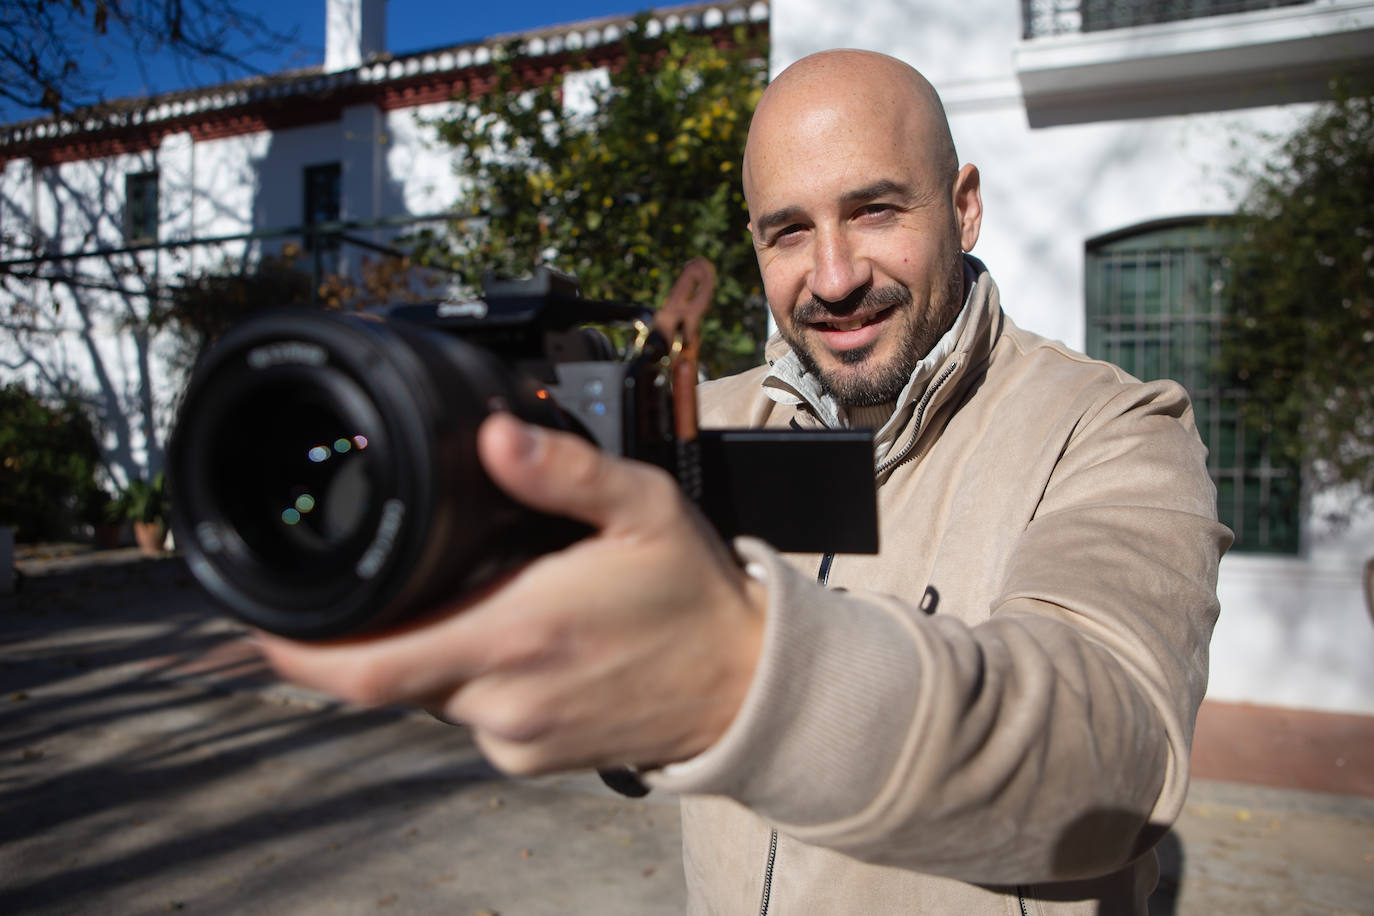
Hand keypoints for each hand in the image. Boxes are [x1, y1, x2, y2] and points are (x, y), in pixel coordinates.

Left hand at [257, 412, 767, 775]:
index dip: (299, 653)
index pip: (371, 666)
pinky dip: (472, 674)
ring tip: (492, 597)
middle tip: (410, 576)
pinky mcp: (529, 758)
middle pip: (391, 671)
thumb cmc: (691, 595)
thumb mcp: (641, 507)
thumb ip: (561, 470)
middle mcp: (504, 698)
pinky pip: (468, 714)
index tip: (260, 624)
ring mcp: (515, 737)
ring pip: (429, 691)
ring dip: (435, 645)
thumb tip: (493, 432)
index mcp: (517, 633)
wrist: (744, 686)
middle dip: (385, 625)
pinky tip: (519, 639)